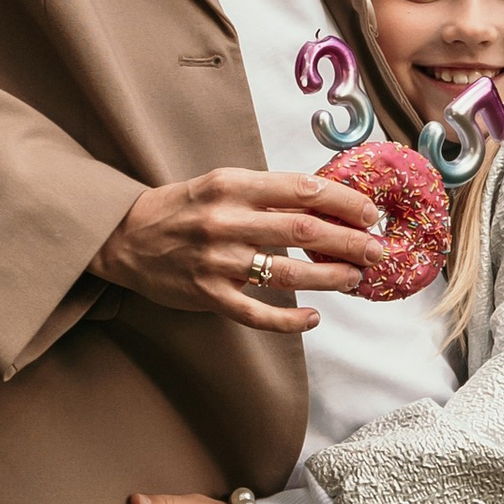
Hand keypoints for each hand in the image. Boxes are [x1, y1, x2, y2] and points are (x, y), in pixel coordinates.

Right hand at [93, 167, 382, 336]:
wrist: (125, 237)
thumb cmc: (183, 208)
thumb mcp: (222, 185)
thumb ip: (267, 192)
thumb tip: (327, 201)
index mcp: (232, 185)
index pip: (302, 189)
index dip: (343, 201)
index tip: (370, 213)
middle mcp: (226, 221)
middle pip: (303, 231)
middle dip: (349, 241)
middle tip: (377, 250)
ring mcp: (217, 261)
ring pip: (286, 273)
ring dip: (329, 278)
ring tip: (355, 279)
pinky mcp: (208, 296)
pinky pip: (257, 313)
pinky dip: (289, 319)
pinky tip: (313, 318)